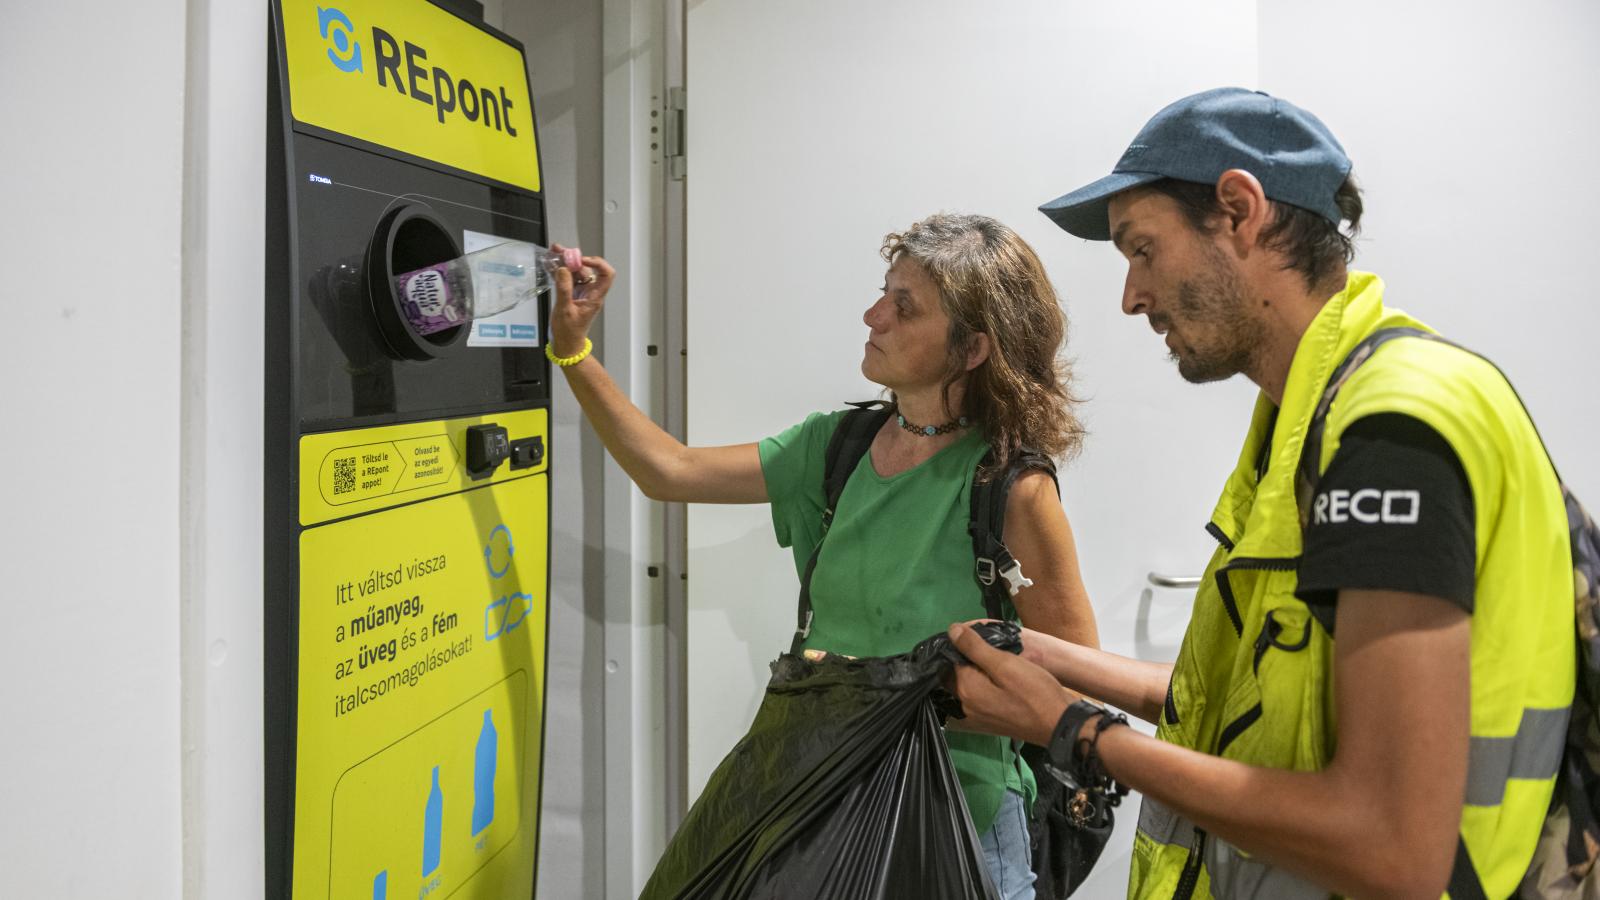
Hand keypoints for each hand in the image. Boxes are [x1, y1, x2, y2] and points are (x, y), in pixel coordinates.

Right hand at [549, 244, 615, 357]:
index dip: (597, 263)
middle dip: (575, 258)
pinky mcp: (572, 294)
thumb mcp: (564, 310)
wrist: (566, 345)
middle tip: (559, 250)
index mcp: (595, 297)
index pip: (607, 275)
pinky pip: (568, 278)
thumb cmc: (569, 332)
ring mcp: (581, 292)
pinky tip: (551, 264)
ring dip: (565, 262)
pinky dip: (560, 271)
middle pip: (588, 269)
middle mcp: (590, 292)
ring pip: (577, 272)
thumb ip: (564, 289)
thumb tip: (563, 269)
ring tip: (553, 253)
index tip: (581, 261)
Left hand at [946, 622, 1075, 745]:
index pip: (950, 661)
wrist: (1059, 724)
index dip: (960, 646)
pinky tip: (993, 681)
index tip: (975, 638)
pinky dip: (977, 688)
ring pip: (963, 689)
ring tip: (991, 664)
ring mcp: (974, 718)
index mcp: (966, 690)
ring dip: (971, 675)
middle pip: (953, 677)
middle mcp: (964, 707)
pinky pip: (972, 700)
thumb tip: (951, 631)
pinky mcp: (986, 723)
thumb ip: (975, 647)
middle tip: (986, 651)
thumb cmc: (1035, 692)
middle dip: (964, 662)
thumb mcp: (1005, 664)